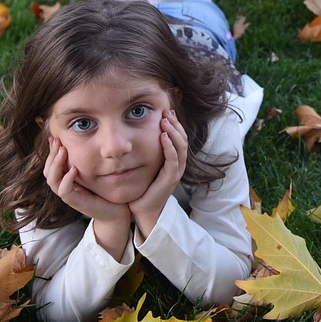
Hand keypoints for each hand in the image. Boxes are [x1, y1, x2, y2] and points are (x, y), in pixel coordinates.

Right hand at [44, 136, 130, 224]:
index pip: (51, 163)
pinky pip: (64, 192)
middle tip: (57, 140)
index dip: (51, 150)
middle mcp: (65, 186)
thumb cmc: (108, 187)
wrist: (119, 209)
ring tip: (63, 150)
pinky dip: (67, 180)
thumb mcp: (97, 168)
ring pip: (52, 180)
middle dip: (51, 154)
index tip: (55, 136)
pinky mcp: (76, 203)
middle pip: (48, 170)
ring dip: (56, 164)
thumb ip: (89, 156)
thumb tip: (86, 134)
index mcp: (67, 177)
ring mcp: (70, 195)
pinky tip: (74, 169)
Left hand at [129, 109, 187, 236]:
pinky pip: (173, 160)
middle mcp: (177, 165)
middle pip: (183, 139)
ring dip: (173, 132)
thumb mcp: (146, 165)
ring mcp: (175, 172)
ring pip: (181, 147)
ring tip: (166, 121)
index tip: (167, 111)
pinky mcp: (170, 180)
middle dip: (175, 124)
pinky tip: (163, 137)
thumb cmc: (143, 187)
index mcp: (173, 160)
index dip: (175, 124)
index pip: (179, 137)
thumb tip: (138, 131)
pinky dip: (169, 147)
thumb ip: (147, 150)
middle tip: (167, 111)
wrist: (143, 210)